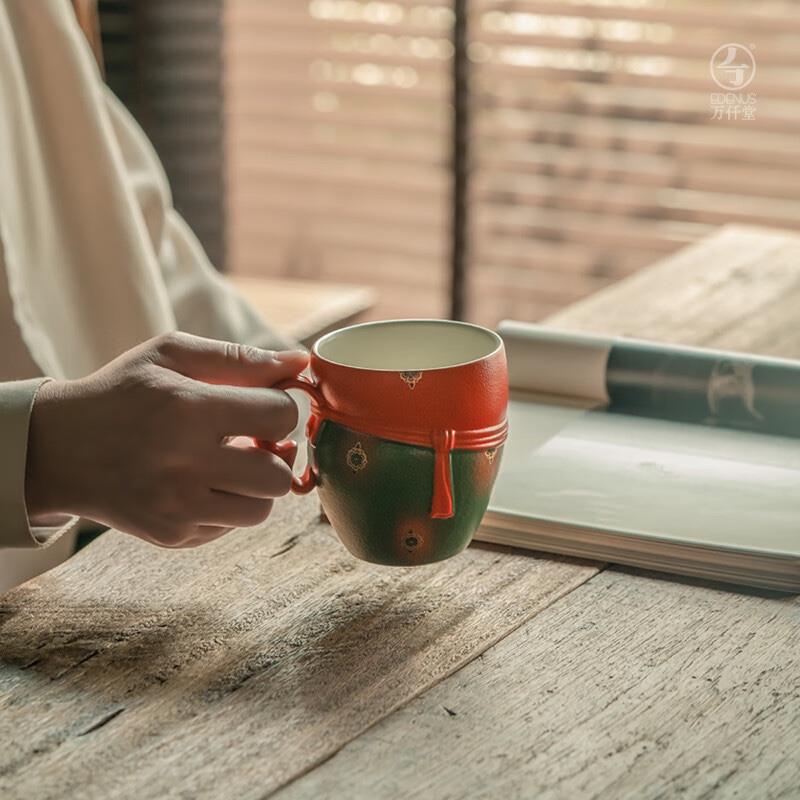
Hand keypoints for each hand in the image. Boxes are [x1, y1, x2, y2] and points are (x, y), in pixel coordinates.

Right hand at [25, 332, 308, 547]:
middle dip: (275, 453)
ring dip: (256, 485)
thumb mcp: (171, 355)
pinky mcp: (172, 535)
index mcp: (188, 409)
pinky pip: (231, 527)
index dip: (281, 407)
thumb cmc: (123, 393)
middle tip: (254, 439)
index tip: (263, 404)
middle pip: (279, 474)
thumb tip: (300, 361)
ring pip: (262, 509)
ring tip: (230, 463)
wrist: (58, 448)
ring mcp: (177, 507)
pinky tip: (202, 483)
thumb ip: (239, 358)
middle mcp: (184, 464)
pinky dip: (228, 506)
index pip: (280, 415)